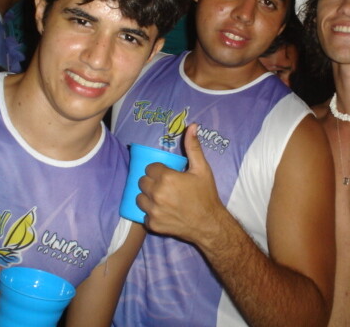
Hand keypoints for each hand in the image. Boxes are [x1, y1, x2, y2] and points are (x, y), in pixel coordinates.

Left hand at [138, 123, 224, 243]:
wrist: (209, 224)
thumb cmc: (206, 195)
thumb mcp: (202, 169)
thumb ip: (193, 147)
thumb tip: (192, 125)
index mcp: (167, 178)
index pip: (150, 168)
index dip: (159, 170)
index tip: (168, 175)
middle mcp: (157, 194)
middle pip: (142, 182)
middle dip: (152, 182)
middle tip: (165, 186)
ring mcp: (153, 211)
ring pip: (139, 198)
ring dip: (148, 197)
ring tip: (162, 198)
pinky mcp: (152, 224)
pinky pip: (143, 214)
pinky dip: (151, 212)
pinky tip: (163, 211)